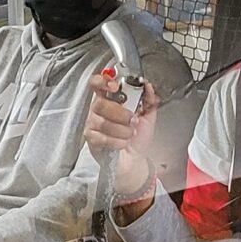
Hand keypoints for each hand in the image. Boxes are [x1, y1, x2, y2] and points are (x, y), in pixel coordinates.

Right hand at [85, 71, 159, 202]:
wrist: (134, 160)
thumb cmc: (138, 137)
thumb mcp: (148, 116)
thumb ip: (149, 99)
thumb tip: (148, 86)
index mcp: (111, 98)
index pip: (97, 83)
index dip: (103, 81)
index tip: (115, 86)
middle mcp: (98, 109)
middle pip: (100, 103)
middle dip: (120, 113)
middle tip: (133, 120)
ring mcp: (92, 124)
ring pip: (102, 122)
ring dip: (121, 130)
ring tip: (130, 134)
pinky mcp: (91, 139)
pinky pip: (101, 137)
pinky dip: (116, 141)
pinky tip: (122, 143)